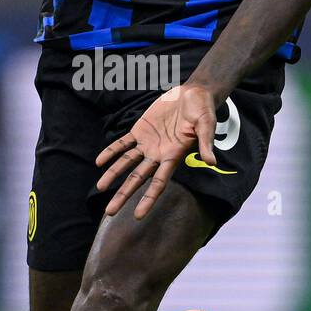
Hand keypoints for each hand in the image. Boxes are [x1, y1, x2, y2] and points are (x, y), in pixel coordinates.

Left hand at [95, 82, 217, 218]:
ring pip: (127, 163)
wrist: (193, 95)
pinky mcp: (140, 130)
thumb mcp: (207, 126)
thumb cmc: (203, 111)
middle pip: (138, 179)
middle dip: (124, 195)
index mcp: (173, 156)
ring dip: (113, 174)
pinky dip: (111, 152)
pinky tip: (99, 162)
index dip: (148, 199)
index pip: (158, 183)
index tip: (138, 216)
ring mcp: (148, 143)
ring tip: (99, 187)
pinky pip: (123, 143)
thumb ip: (206, 144)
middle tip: (110, 212)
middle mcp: (158, 154)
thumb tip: (211, 162)